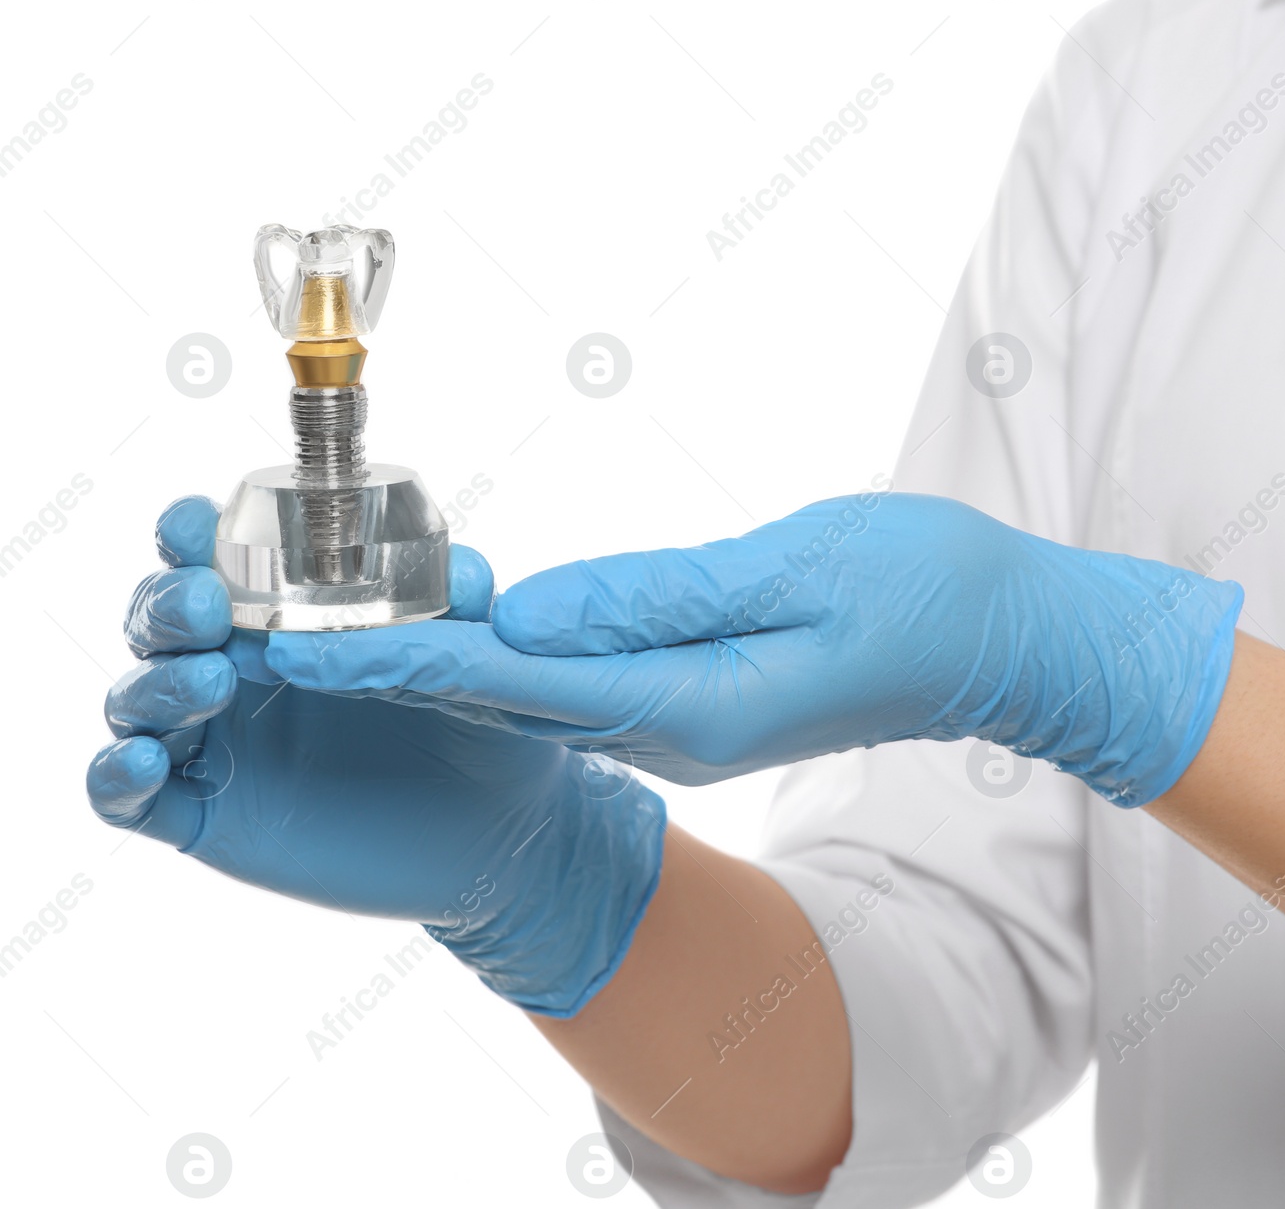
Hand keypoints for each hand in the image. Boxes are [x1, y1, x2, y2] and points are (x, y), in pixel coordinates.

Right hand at [87, 496, 665, 1016]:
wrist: (492, 834)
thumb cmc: (476, 728)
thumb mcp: (476, 665)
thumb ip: (464, 614)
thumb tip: (464, 570)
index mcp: (286, 616)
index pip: (211, 558)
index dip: (192, 535)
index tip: (199, 524)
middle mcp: (234, 670)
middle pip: (158, 620)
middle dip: (167, 604)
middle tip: (208, 607)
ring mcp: (212, 744)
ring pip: (137, 700)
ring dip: (156, 683)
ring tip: (209, 680)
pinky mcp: (203, 816)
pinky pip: (130, 798)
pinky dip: (116, 777)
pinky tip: (142, 763)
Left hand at [262, 491, 1242, 805]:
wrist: (1001, 642)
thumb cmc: (925, 590)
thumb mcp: (797, 569)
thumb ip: (659, 596)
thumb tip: (528, 612)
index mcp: (695, 705)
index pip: (517, 682)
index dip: (399, 662)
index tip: (296, 648)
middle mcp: (674, 728)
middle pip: (505, 697)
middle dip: (385, 668)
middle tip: (269, 635)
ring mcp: (684, 719)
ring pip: (533, 690)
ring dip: (432, 660)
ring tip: (329, 623)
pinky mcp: (695, 696)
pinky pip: (578, 677)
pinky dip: (501, 651)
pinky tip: (454, 621)